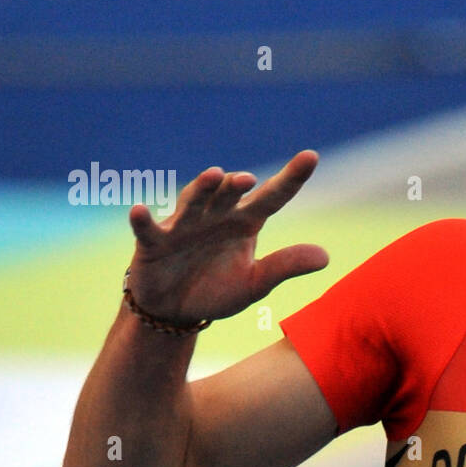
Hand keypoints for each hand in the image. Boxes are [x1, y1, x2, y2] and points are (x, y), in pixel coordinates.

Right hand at [125, 150, 328, 324]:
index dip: (292, 177)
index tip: (311, 156)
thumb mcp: (255, 282)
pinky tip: (140, 210)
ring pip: (193, 201)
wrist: (175, 310)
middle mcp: (216, 215)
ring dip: (202, 188)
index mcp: (245, 222)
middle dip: (236, 184)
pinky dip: (143, 220)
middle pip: (229, 194)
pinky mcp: (154, 242)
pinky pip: (149, 229)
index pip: (273, 196)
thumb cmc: (218, 289)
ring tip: (214, 176)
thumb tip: (326, 258)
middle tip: (249, 179)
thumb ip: (285, 266)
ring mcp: (184, 225)